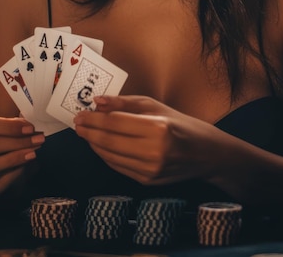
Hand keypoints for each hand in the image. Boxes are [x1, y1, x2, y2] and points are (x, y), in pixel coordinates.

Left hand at [73, 95, 217, 185]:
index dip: (94, 118)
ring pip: (111, 156)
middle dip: (89, 132)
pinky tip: (100, 146)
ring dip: (94, 144)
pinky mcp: (147, 181)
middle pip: (109, 141)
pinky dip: (105, 156)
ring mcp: (150, 170)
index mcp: (157, 128)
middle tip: (78, 124)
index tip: (80, 113)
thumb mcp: (155, 106)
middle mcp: (153, 151)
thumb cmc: (180, 123)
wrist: (205, 154)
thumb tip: (97, 101)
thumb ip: (124, 104)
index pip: (116, 123)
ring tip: (85, 133)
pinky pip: (118, 167)